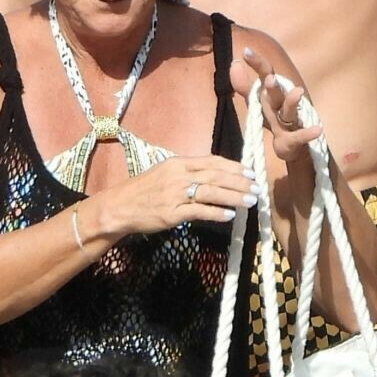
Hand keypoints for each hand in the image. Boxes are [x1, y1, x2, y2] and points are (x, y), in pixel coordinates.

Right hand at [92, 153, 256, 239]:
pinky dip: (216, 213)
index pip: (211, 161)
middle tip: (257, 187)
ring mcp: (175, 194)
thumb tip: (215, 176)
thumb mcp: (165, 173)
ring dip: (233, 196)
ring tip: (250, 201)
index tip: (250, 172)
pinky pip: (199, 211)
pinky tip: (230, 215)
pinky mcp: (172, 213)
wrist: (119, 207)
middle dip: (239, 182)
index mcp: (178, 163)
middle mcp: (178, 176)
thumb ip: (188, 173)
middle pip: (215, 176)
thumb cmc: (144, 190)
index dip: (233, 166)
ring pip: (211, 192)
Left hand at [233, 47, 322, 164]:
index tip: (246, 51)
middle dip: (273, 87)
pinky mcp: (293, 140)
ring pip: (289, 111)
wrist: (296, 145)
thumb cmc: (276, 119)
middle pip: (277, 93)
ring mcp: (290, 121)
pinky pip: (299, 137)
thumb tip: (234, 63)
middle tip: (270, 79)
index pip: (266, 74)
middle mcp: (282, 103)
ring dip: (293, 102)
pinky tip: (318, 130)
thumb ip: (245, 87)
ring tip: (298, 92)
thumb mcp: (259, 104)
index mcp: (272, 93)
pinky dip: (308, 134)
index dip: (257, 64)